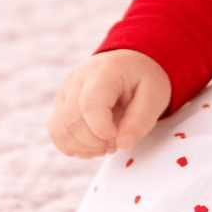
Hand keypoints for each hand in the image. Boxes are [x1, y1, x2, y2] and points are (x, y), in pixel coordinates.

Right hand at [48, 49, 171, 159]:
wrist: (128, 64)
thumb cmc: (142, 79)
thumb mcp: (154, 96)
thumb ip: (140, 121)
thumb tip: (123, 145)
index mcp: (102, 72)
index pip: (90, 105)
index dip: (103, 131)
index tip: (120, 137)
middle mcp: (76, 80)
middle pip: (72, 121)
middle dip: (95, 142)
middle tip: (116, 143)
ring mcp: (64, 93)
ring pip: (60, 130)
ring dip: (83, 147)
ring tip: (106, 145)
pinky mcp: (60, 105)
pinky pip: (57, 133)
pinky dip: (73, 146)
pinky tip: (93, 145)